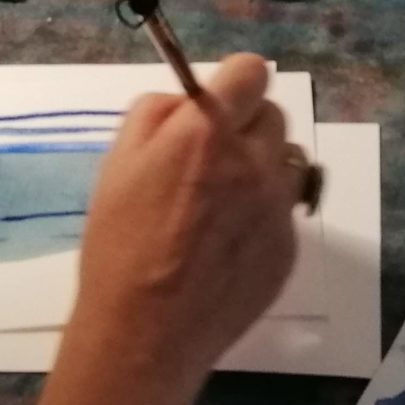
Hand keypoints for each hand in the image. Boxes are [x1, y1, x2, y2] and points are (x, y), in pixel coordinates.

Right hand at [67, 55, 304, 404]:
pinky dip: (261, 216)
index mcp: (207, 132)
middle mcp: (254, 162)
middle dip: (245, 126)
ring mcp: (277, 208)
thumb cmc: (119, 244)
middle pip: (273, 115)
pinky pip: (282, 211)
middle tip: (209, 159)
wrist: (144, 333)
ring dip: (261, 168)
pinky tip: (225, 246)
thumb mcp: (116, 163)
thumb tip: (186, 101)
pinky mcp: (288, 248)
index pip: (251, 71)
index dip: (233, 82)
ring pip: (286, 162)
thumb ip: (155, 115)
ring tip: (222, 203)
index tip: (217, 102)